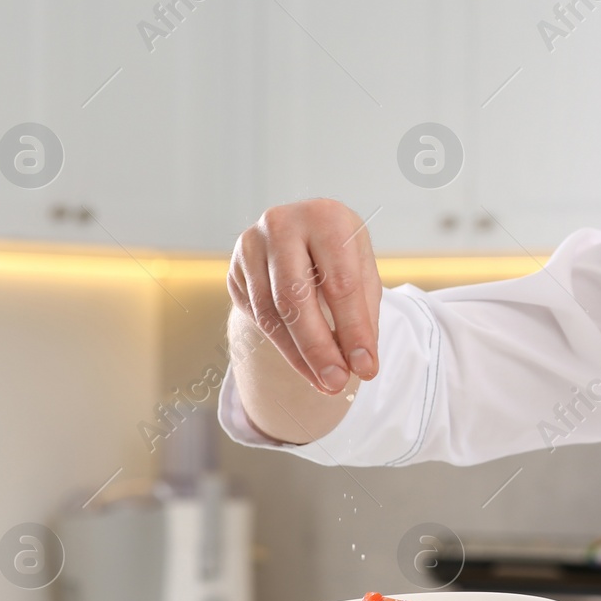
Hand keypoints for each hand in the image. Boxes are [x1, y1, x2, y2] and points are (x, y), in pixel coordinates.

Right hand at [227, 199, 382, 394]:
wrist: (303, 237)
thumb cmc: (342, 258)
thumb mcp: (363, 277)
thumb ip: (363, 316)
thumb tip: (361, 364)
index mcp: (325, 216)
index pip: (340, 282)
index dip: (354, 329)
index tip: (366, 367)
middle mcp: (282, 223)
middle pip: (296, 296)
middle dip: (318, 347)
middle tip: (337, 383)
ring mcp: (251, 245)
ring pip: (271, 312)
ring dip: (299, 355)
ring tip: (325, 382)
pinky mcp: (234, 270)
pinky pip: (256, 317)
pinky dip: (283, 347)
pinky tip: (304, 365)